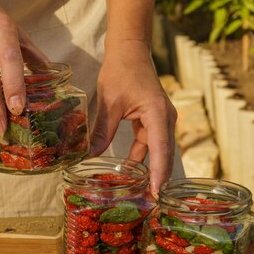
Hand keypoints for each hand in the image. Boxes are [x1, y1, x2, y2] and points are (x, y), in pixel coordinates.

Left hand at [90, 41, 176, 194]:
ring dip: (149, 168)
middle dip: (158, 177)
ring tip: (141, 191)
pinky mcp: (154, 119)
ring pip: (157, 149)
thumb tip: (88, 156)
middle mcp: (165, 118)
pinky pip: (150, 142)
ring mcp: (161, 119)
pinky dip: (142, 155)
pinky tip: (130, 169)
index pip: (160, 148)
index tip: (155, 192)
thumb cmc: (121, 71)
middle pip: (164, 153)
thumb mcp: (109, 103)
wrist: (130, 51)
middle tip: (151, 202)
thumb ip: (102, 131)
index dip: (158, 172)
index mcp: (156, 112)